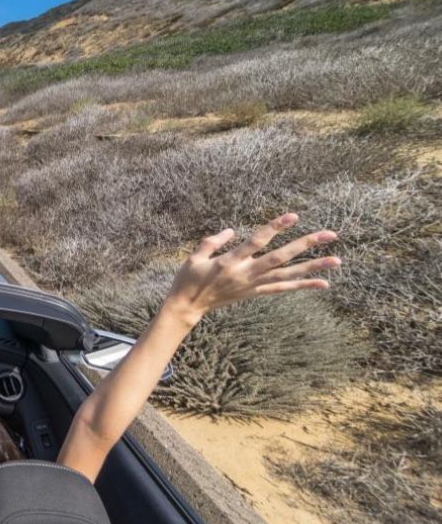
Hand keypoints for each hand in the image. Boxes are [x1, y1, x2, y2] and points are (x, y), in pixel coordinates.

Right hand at [163, 213, 340, 326]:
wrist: (187, 307)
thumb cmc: (188, 279)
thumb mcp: (193, 257)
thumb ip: (212, 241)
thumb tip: (233, 231)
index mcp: (229, 262)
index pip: (257, 242)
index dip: (274, 228)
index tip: (293, 216)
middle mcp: (245, 274)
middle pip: (280, 258)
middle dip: (306, 245)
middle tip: (329, 234)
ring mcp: (252, 285)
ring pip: (287, 274)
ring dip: (313, 267)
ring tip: (336, 261)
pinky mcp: (254, 293)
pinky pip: (283, 289)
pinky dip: (303, 285)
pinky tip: (323, 283)